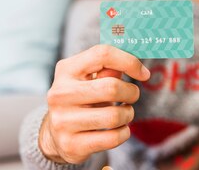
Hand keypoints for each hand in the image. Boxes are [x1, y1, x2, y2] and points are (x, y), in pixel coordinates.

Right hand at [38, 44, 150, 163]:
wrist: (55, 134)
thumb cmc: (81, 98)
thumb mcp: (89, 78)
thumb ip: (109, 67)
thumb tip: (136, 60)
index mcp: (66, 69)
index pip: (102, 54)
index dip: (129, 61)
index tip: (143, 73)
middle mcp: (60, 94)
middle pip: (112, 87)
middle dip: (131, 92)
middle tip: (132, 96)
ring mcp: (63, 121)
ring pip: (114, 116)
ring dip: (128, 114)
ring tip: (124, 113)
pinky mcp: (71, 145)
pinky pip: (113, 138)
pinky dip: (124, 133)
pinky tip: (119, 129)